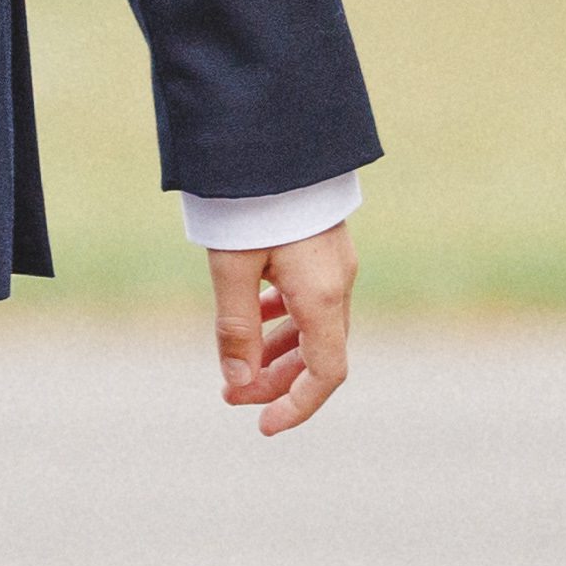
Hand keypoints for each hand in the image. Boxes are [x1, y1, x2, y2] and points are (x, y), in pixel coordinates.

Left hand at [208, 221, 356, 434]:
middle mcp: (336, 284)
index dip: (297, 405)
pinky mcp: (322, 250)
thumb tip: (236, 383)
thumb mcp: (230, 266)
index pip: (324, 373)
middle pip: (317, 354)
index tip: (263, 426)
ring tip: (234, 369)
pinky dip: (280, 322)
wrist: (273, 140)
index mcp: (321, 295)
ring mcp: (333, 266)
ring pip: (311, 329)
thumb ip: (234, 327)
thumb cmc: (251, 202)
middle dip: (275, 382)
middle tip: (229, 396)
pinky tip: (253, 321)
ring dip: (275, 354)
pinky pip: (308, 301)